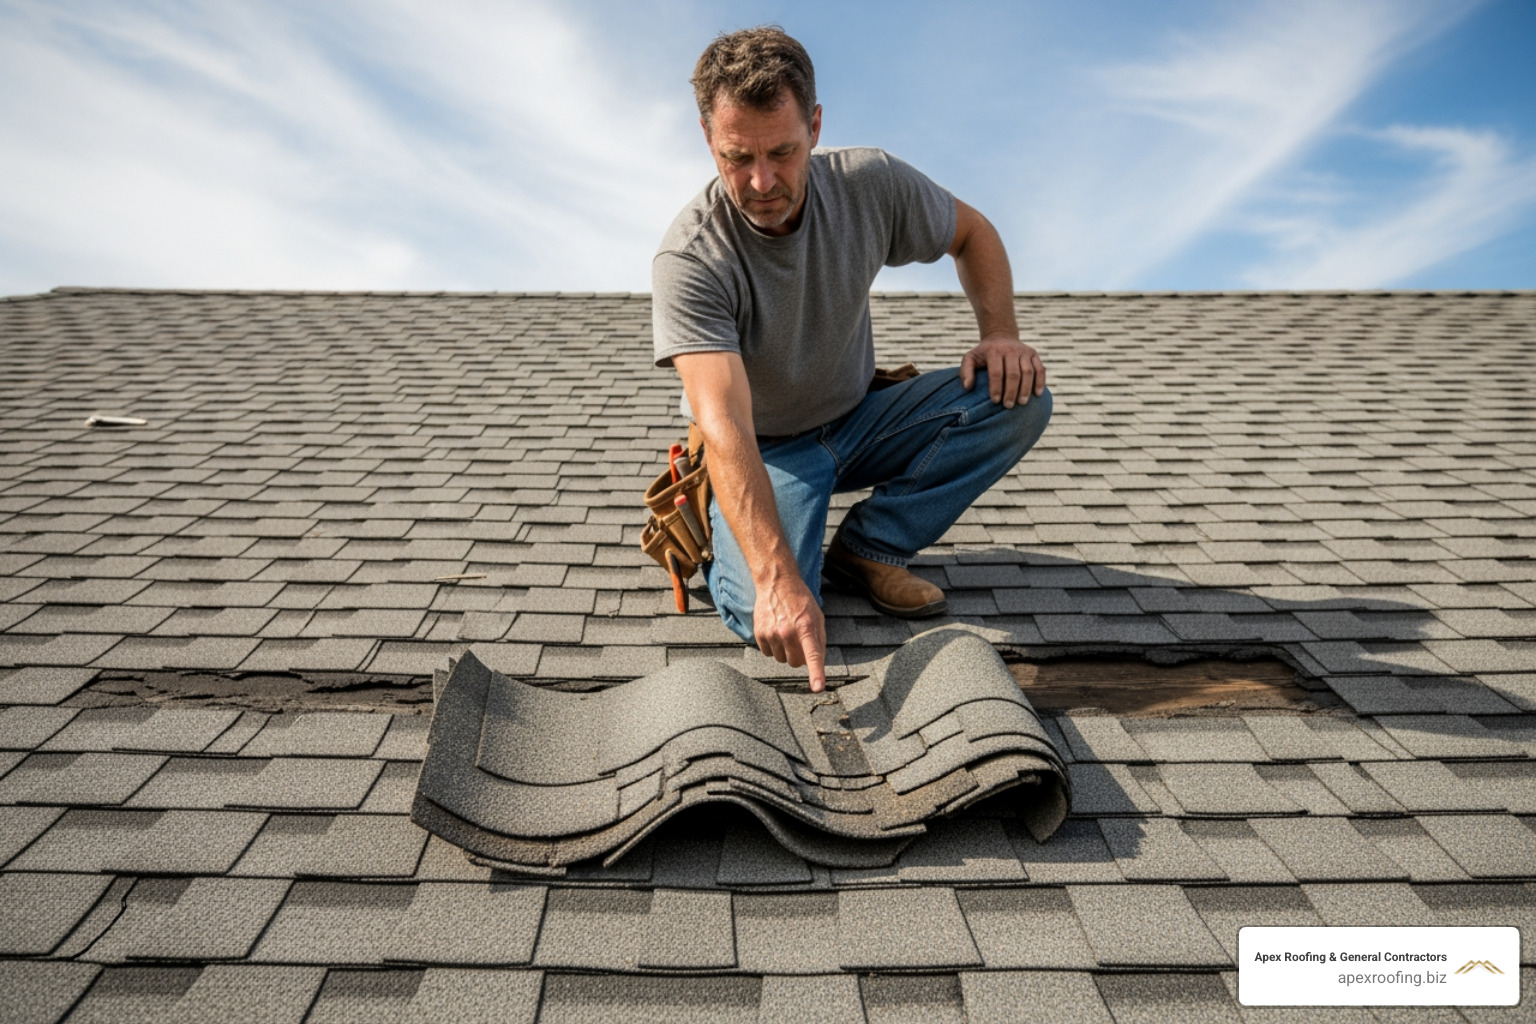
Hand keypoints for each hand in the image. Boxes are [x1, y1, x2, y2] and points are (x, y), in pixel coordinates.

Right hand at [753, 573, 827, 691]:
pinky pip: (768, 653)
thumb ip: (819, 641)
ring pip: (781, 660)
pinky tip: (775, 631)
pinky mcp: (759, 634)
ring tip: (785, 631)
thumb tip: (817, 663)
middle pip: (795, 663)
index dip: (816, 672)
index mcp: (806, 627)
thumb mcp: (817, 617)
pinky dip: (772, 646)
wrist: (777, 583)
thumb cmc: (800, 600)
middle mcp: (788, 631)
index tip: (818, 687)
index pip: (813, 654)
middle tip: (798, 639)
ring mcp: (772, 633)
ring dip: (784, 651)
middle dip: (799, 656)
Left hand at [960, 336, 1045, 408]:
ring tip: (1022, 403)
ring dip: (1025, 389)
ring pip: (1028, 372)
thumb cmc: (984, 354)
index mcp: (994, 351)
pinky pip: (1040, 369)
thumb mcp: (970, 358)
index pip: (996, 372)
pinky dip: (1040, 381)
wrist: (1000, 337)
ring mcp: (1024, 351)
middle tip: (1008, 406)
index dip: (996, 387)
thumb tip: (967, 387)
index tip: (995, 401)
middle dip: (1011, 391)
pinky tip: (1037, 394)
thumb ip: (965, 371)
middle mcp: (1011, 350)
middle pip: (1013, 374)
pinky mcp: (1033, 354)